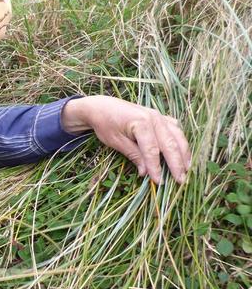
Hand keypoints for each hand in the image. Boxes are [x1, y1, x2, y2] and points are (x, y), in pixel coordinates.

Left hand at [62, 95, 190, 183]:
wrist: (102, 107)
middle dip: (176, 164)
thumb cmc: (106, 124)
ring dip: (183, 153)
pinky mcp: (160, 117)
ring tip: (186, 169)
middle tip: (180, 180)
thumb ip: (133, 155)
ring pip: (177, 136)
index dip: (156, 167)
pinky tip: (183, 152)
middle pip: (170, 143)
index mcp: (141, 122)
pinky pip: (174, 129)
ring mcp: (159, 116)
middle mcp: (154, 118)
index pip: (152, 150)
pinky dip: (180, 141)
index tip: (159, 181)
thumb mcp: (116, 142)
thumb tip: (145, 172)